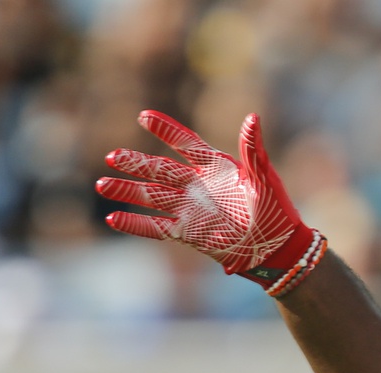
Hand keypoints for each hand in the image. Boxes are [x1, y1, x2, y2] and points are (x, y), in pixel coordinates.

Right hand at [97, 110, 318, 286]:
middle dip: (136, 163)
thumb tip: (252, 117)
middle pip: (160, 170)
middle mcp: (197, 186)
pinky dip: (135, 224)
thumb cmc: (276, 210)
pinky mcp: (188, 233)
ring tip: (102, 184)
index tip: (144, 116)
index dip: (166, 131)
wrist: (278, 249)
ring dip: (127, 190)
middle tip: (113, 156)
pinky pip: (157, 227)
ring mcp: (190, 209)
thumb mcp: (264, 178)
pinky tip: (113, 217)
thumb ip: (253, 149)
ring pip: (152, 196)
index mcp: (215, 168)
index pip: (186, 144)